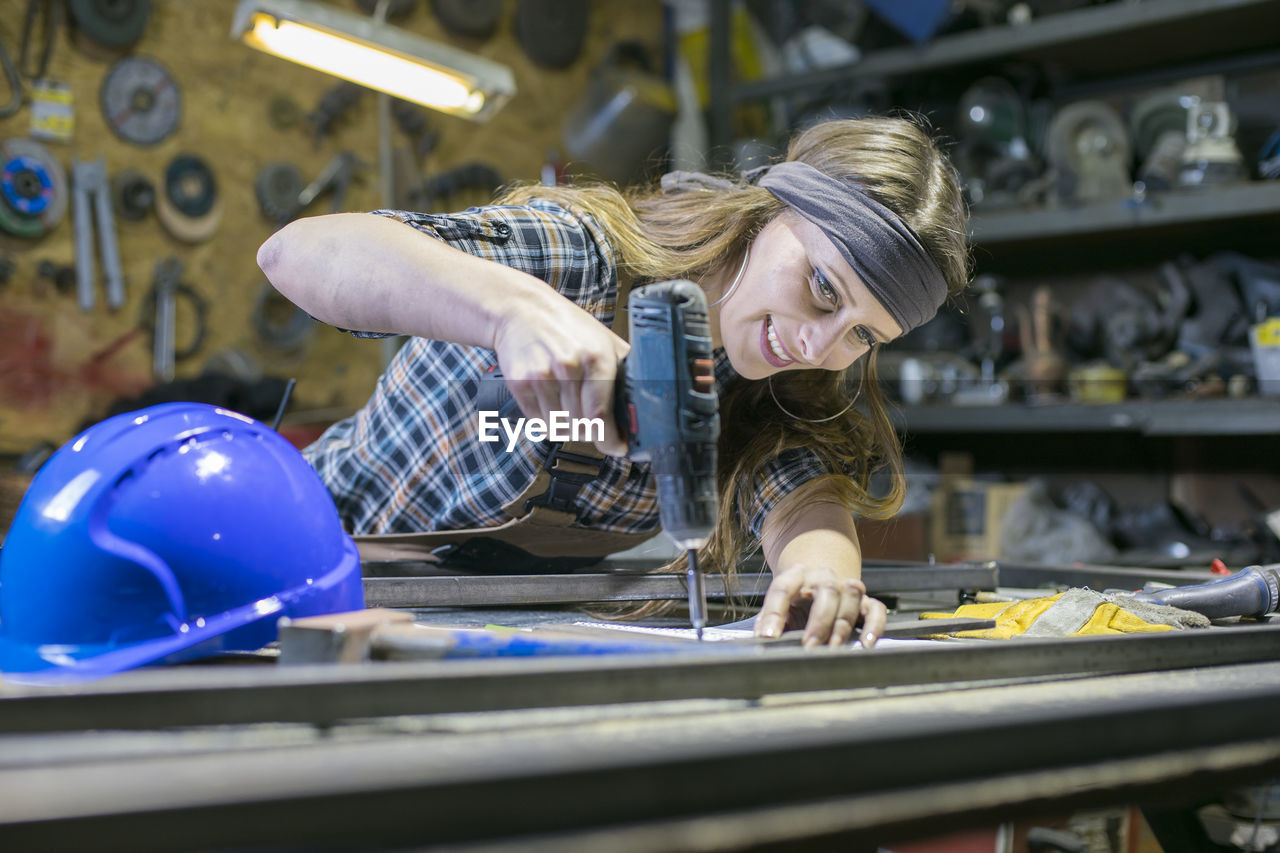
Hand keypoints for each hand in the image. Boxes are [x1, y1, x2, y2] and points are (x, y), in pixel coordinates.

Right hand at [492, 288, 630, 455]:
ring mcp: (541, 376)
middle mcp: (568, 367)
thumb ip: (624, 368)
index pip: (601, 414)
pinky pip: (539, 423)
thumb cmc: (566, 325)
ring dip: (570, 428)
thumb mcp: (604, 338)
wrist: (521, 309)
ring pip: (561, 428)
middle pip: (582, 426)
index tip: (618, 447)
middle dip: (592, 432)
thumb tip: (644, 401)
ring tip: (572, 409)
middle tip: (595, 424)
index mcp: (596, 357)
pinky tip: (554, 404)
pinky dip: (550, 422)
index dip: (611, 439)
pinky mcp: (519, 384)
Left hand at [754, 565, 886, 648]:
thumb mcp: (778, 606)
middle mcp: (823, 577)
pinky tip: (866, 645)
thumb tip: (763, 643)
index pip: (783, 588)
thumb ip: (769, 621)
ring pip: (851, 598)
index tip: (768, 637)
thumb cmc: (795, 600)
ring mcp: (846, 586)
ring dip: (842, 626)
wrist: (819, 579)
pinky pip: (876, 609)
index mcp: (795, 576)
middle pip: (826, 592)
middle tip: (809, 648)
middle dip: (818, 623)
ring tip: (833, 651)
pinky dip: (874, 627)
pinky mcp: (865, 601)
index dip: (773, 613)